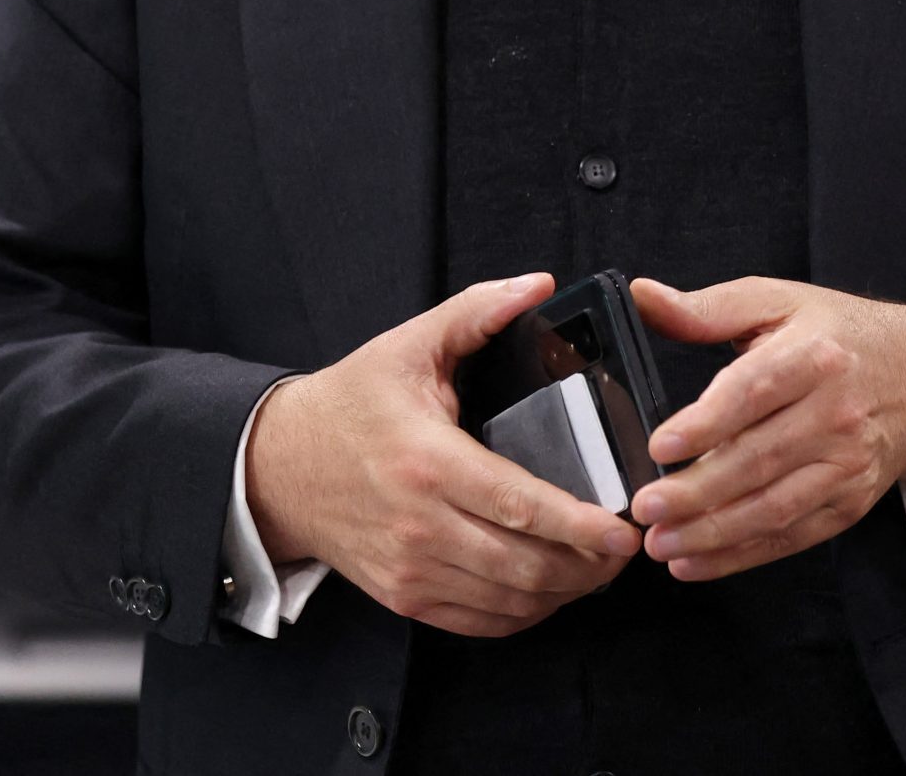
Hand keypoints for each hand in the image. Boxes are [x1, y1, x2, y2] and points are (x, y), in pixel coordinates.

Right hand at [245, 274, 638, 636]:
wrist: (278, 467)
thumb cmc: (349, 404)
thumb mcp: (409, 345)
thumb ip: (476, 311)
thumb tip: (535, 285)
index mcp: (428, 462)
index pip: (518, 504)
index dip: (579, 523)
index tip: (623, 528)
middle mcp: (420, 524)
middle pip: (522, 564)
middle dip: (587, 565)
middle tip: (627, 547)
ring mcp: (410, 568)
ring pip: (507, 600)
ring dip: (563, 592)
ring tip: (599, 568)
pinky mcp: (403, 596)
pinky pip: (478, 622)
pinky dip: (524, 613)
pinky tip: (551, 590)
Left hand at [626, 276, 905, 580]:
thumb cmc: (841, 336)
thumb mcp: (779, 301)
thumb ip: (708, 307)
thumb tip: (643, 296)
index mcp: (814, 356)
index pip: (754, 392)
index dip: (706, 422)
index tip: (661, 445)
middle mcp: (836, 414)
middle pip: (759, 459)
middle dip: (697, 491)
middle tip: (646, 507)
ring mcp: (846, 464)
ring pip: (774, 507)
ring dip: (714, 533)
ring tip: (662, 543)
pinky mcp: (849, 502)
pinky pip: (791, 537)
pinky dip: (742, 555)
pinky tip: (697, 562)